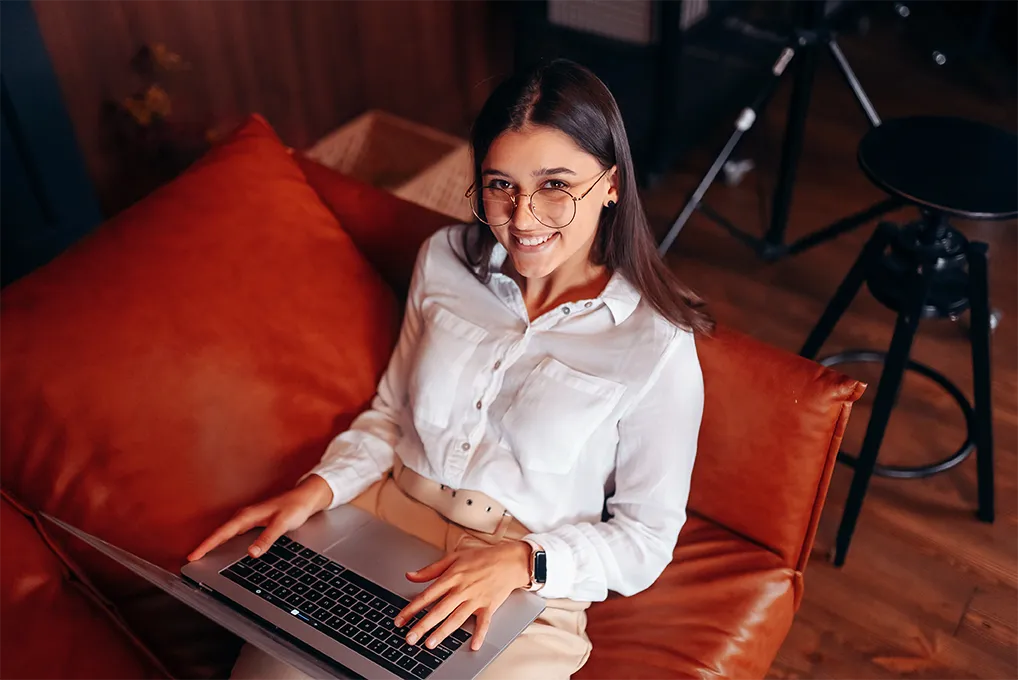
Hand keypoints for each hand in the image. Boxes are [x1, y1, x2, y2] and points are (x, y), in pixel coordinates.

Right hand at [187, 475, 333, 561]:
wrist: (304, 498)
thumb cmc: (294, 507)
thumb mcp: (282, 524)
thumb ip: (267, 539)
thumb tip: (252, 553)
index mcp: (247, 516)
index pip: (222, 533)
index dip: (206, 545)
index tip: (193, 555)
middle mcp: (244, 517)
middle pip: (219, 534)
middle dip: (204, 546)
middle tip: (191, 561)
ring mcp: (247, 520)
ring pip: (224, 534)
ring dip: (212, 544)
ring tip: (200, 558)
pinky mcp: (251, 523)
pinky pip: (232, 534)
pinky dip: (223, 542)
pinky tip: (221, 550)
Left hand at [395, 540, 531, 651]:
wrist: (508, 560)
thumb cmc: (481, 557)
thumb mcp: (453, 557)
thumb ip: (430, 569)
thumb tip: (410, 575)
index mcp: (452, 577)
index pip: (427, 595)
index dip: (412, 608)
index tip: (400, 620)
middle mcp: (462, 589)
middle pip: (439, 610)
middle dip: (423, 625)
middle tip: (410, 638)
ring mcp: (476, 599)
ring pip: (456, 618)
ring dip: (443, 632)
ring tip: (430, 644)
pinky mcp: (489, 606)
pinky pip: (484, 623)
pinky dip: (480, 634)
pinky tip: (473, 645)